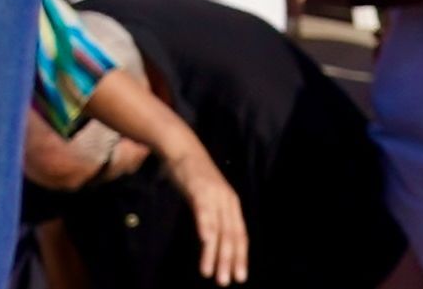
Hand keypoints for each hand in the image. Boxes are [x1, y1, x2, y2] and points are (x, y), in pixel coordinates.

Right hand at [160, 127, 252, 282]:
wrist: (182, 147)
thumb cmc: (193, 175)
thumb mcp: (208, 197)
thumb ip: (213, 216)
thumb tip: (215, 239)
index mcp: (231, 204)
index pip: (240, 235)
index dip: (240, 256)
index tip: (240, 277)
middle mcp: (227, 201)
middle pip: (232, 236)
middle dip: (230, 261)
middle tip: (226, 281)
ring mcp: (214, 195)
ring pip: (218, 230)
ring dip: (215, 254)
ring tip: (211, 273)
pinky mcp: (200, 189)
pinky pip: (203, 212)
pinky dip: (205, 228)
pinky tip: (206, 243)